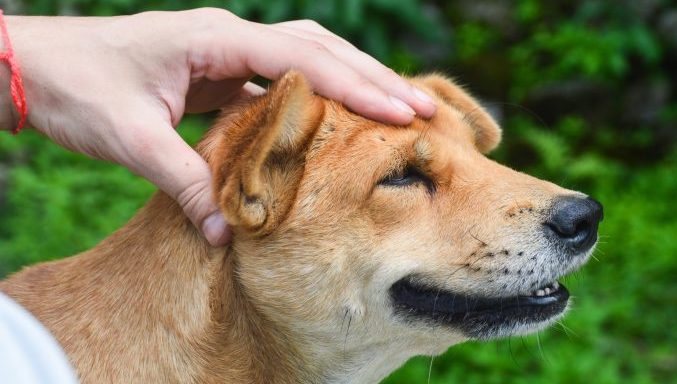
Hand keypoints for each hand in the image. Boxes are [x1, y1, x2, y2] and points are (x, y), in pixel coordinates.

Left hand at [3, 9, 435, 245]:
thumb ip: (184, 183)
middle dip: (373, 77)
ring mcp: (227, 51)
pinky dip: (318, 95)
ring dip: (353, 81)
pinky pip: (282, 78)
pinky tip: (340, 118)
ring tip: (400, 106)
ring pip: (307, 57)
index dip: (356, 86)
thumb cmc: (76, 87)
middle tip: (424, 105)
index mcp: (215, 38)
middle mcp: (230, 36)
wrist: (35, 66)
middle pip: (319, 48)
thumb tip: (231, 235)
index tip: (402, 111)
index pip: (303, 59)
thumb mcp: (129, 138)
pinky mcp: (220, 70)